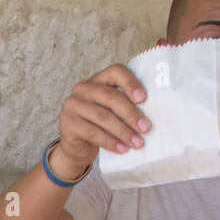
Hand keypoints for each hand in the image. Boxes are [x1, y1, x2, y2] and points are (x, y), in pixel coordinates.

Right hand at [52, 64, 151, 178]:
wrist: (76, 147)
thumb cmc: (99, 126)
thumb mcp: (112, 111)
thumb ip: (124, 104)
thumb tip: (153, 112)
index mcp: (98, 79)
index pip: (116, 71)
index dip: (131, 83)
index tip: (144, 99)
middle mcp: (83, 88)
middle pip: (111, 97)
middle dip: (131, 114)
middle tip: (146, 128)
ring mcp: (72, 105)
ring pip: (103, 117)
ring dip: (123, 132)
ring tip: (137, 142)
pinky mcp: (67, 123)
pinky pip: (93, 133)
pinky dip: (110, 142)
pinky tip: (122, 148)